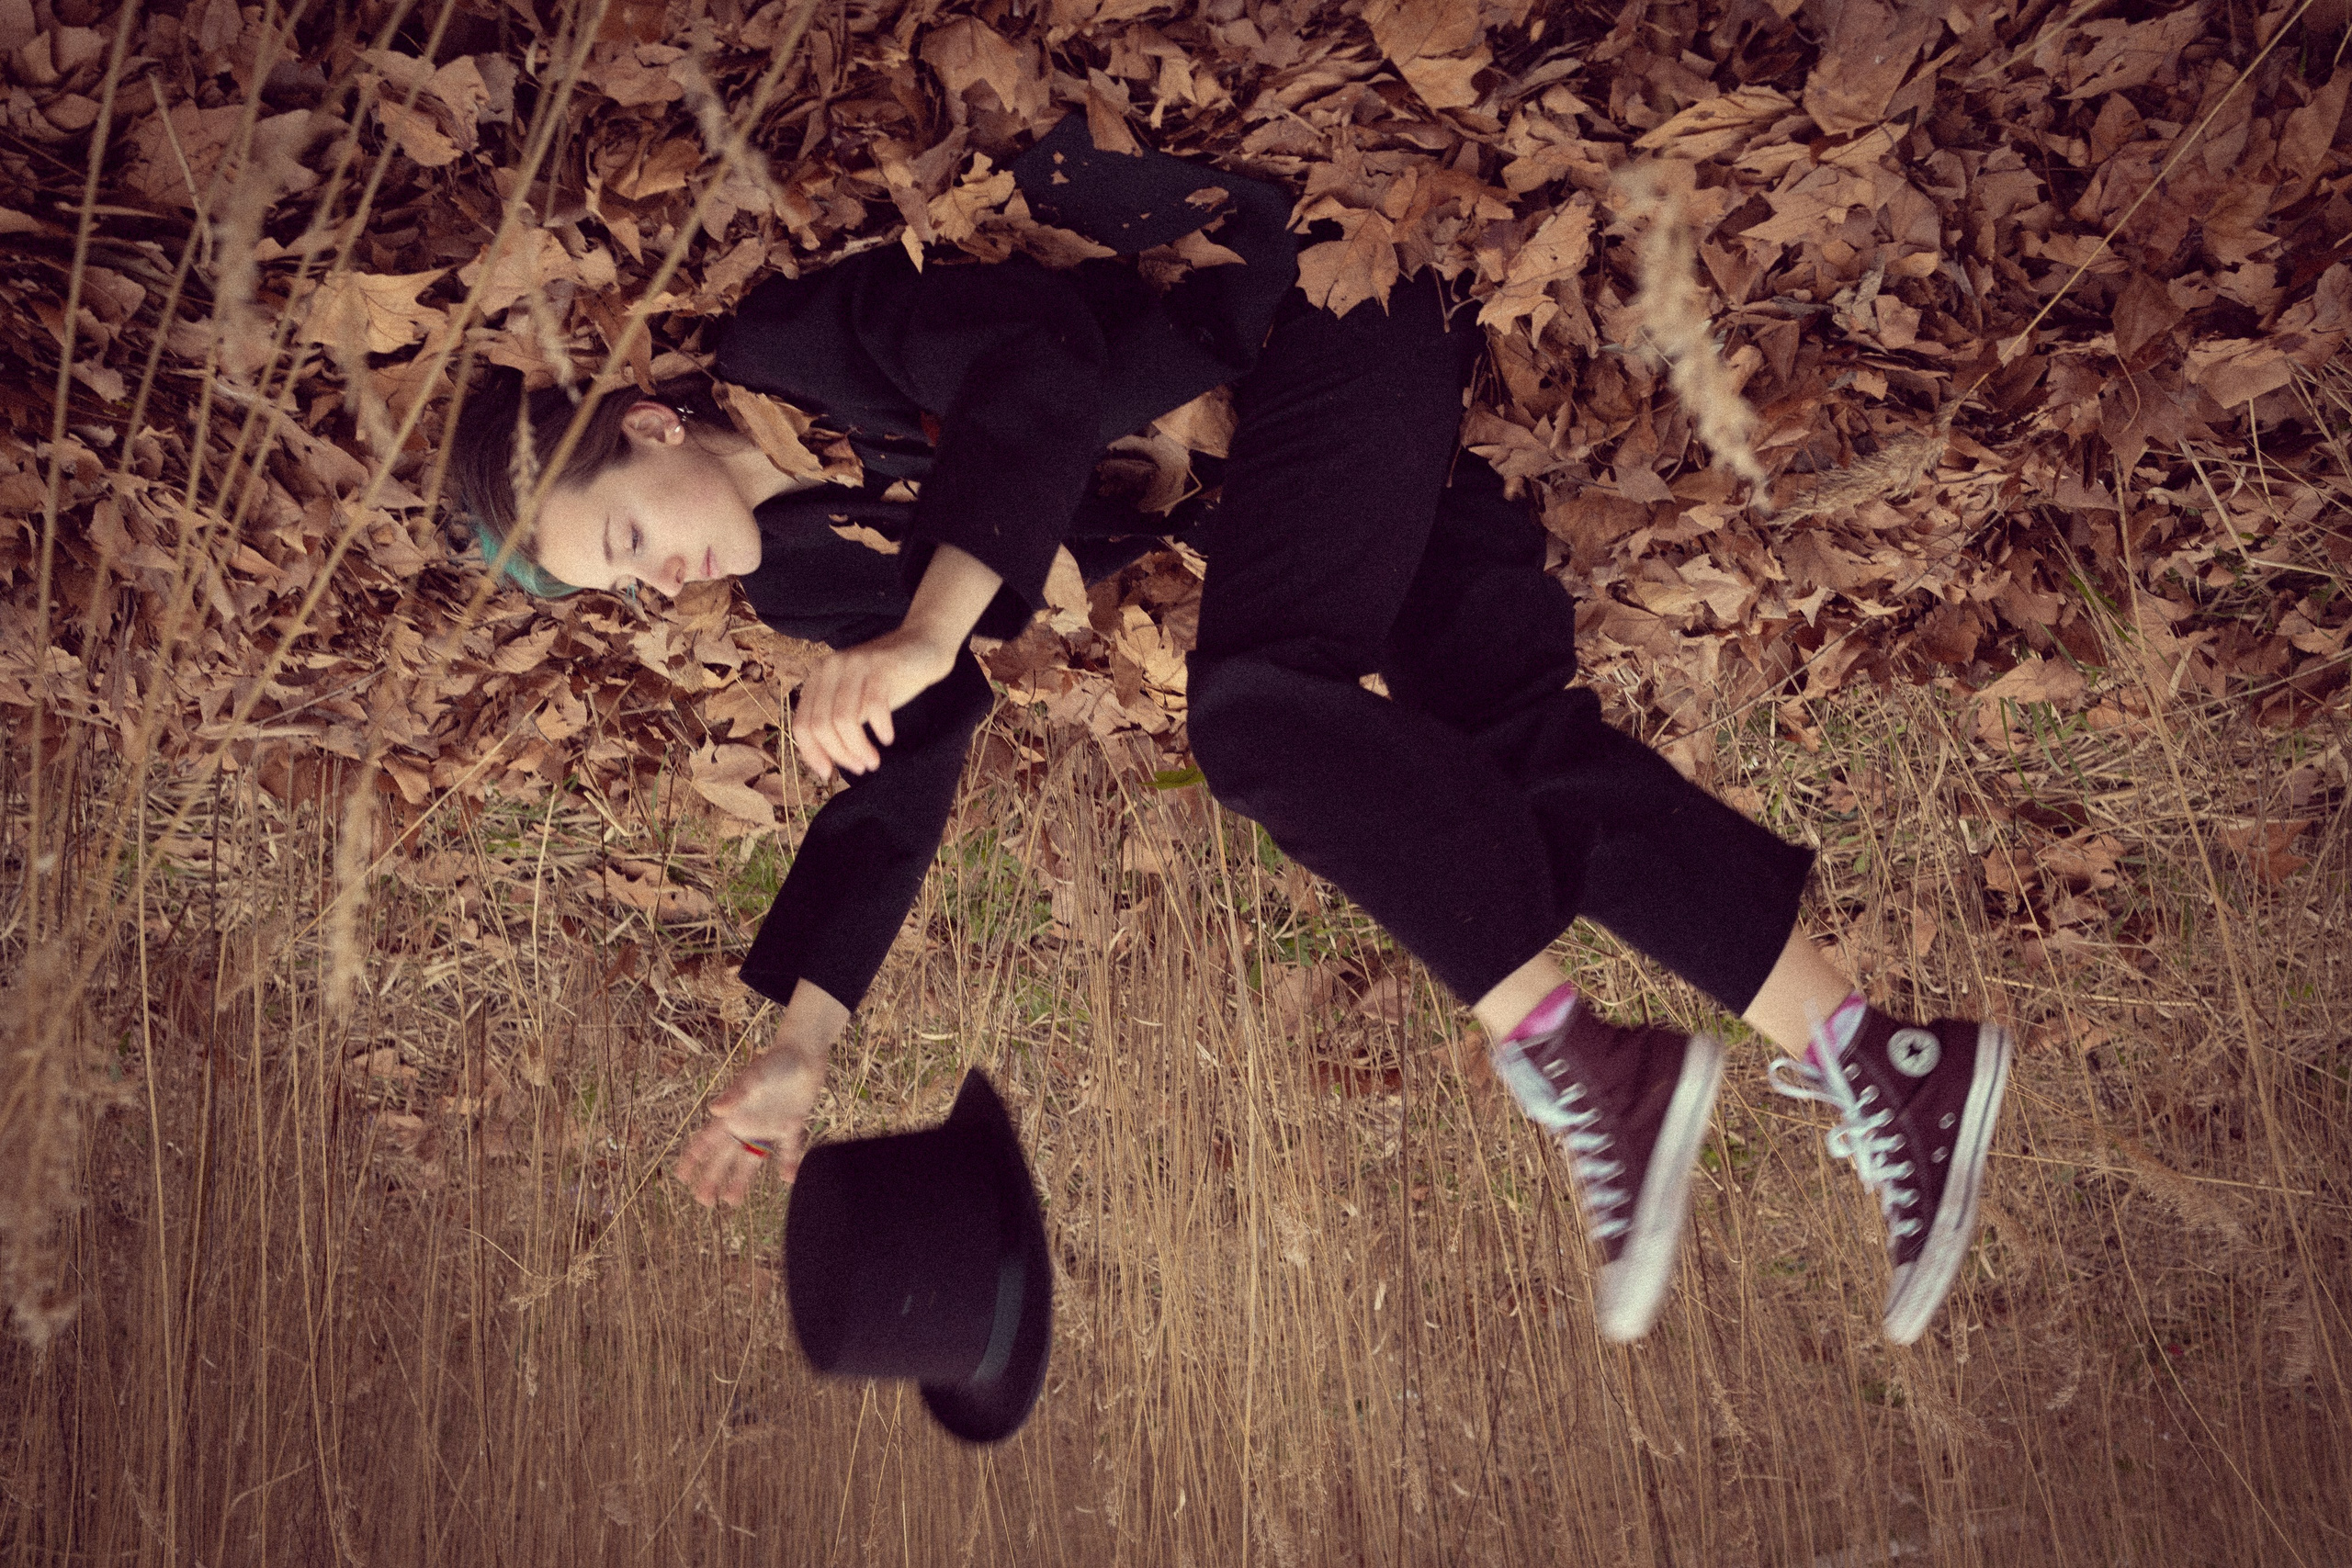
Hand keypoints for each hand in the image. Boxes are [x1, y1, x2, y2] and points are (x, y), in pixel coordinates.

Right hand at [674, 1023, 830, 1206]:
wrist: (804, 1053)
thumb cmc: (775, 1062)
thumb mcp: (754, 1077)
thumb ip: (735, 1094)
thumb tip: (714, 1110)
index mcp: (734, 1115)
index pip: (707, 1141)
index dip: (693, 1158)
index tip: (681, 1177)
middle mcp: (748, 1123)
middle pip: (725, 1157)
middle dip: (712, 1178)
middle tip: (704, 1201)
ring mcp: (769, 1126)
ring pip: (752, 1159)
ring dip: (741, 1179)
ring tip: (731, 1202)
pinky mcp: (791, 1125)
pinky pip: (788, 1149)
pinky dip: (787, 1164)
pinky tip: (786, 1179)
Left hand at [791, 625, 956, 781]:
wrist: (922, 646)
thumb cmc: (887, 681)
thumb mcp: (854, 703)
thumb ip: (834, 725)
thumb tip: (822, 766)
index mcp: (817, 677)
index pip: (801, 724)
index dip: (812, 753)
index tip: (828, 773)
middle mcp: (830, 667)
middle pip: (821, 724)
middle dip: (839, 754)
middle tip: (861, 767)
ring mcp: (855, 663)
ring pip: (844, 719)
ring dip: (858, 748)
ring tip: (873, 762)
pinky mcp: (881, 665)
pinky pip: (874, 705)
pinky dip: (880, 728)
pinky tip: (887, 738)